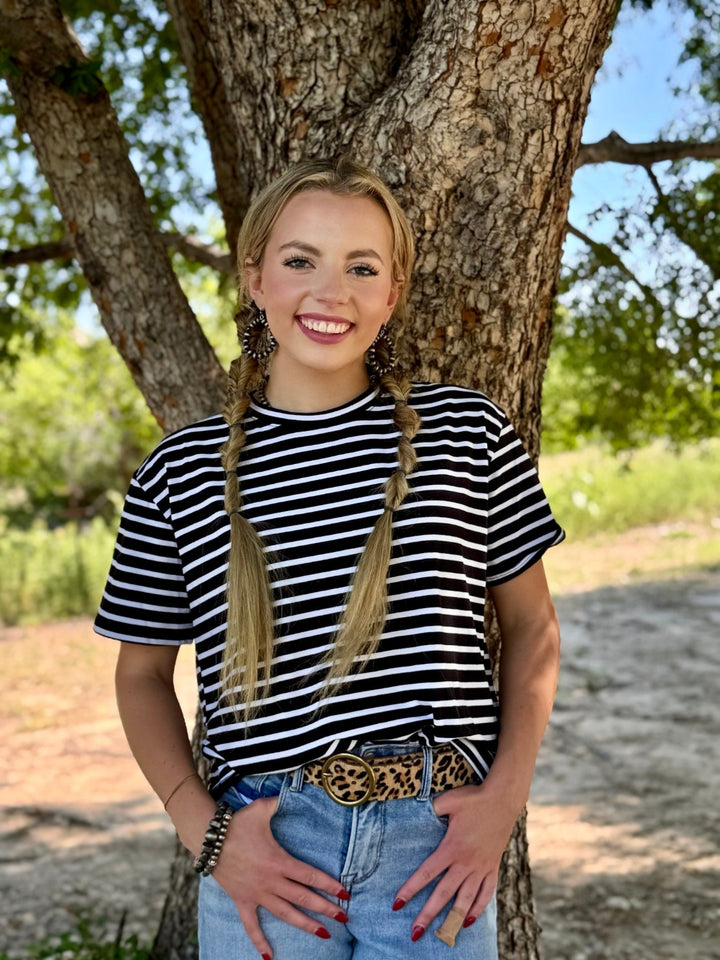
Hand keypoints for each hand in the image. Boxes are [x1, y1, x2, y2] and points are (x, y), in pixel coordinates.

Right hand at [212, 796, 348, 958]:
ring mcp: (257, 894)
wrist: (209, 839)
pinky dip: (260, 942)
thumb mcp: (261, 808)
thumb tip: (287, 792)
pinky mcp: (243, 900)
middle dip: (325, 908)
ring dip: (304, 924)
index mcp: (279, 861)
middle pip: (303, 898)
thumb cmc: (237, 823)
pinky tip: (270, 957)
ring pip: (285, 913)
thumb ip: (277, 802)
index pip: (310, 876)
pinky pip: (251, 925)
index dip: (329, 885)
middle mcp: (271, 881)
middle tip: (343, 917)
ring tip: (323, 934)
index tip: (345, 893)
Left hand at [392, 783, 517, 940]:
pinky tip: (468, 921)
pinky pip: (486, 893)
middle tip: (414, 933)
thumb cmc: (474, 799)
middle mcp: (466, 862)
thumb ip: (431, 809)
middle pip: (444, 894)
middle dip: (428, 914)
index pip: (427, 873)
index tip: (397, 904)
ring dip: (453, 919)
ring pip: (465, 899)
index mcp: (452, 847)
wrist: (503, 799)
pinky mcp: (492, 867)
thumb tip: (415, 809)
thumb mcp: (448, 800)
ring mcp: (481, 867)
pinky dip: (478, 908)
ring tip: (442, 936)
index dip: (410, 889)